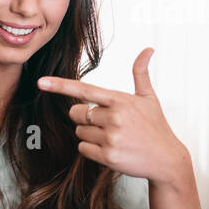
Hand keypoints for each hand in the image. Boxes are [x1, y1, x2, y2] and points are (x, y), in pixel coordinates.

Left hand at [38, 47, 190, 187]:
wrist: (166, 159)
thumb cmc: (156, 127)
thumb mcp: (149, 98)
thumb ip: (141, 73)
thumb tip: (148, 49)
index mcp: (120, 100)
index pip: (85, 89)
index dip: (60, 85)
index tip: (41, 82)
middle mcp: (114, 117)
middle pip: (77, 113)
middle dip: (84, 117)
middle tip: (104, 123)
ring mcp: (111, 138)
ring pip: (79, 132)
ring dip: (90, 134)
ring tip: (112, 137)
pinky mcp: (108, 157)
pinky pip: (83, 148)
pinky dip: (91, 149)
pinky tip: (111, 149)